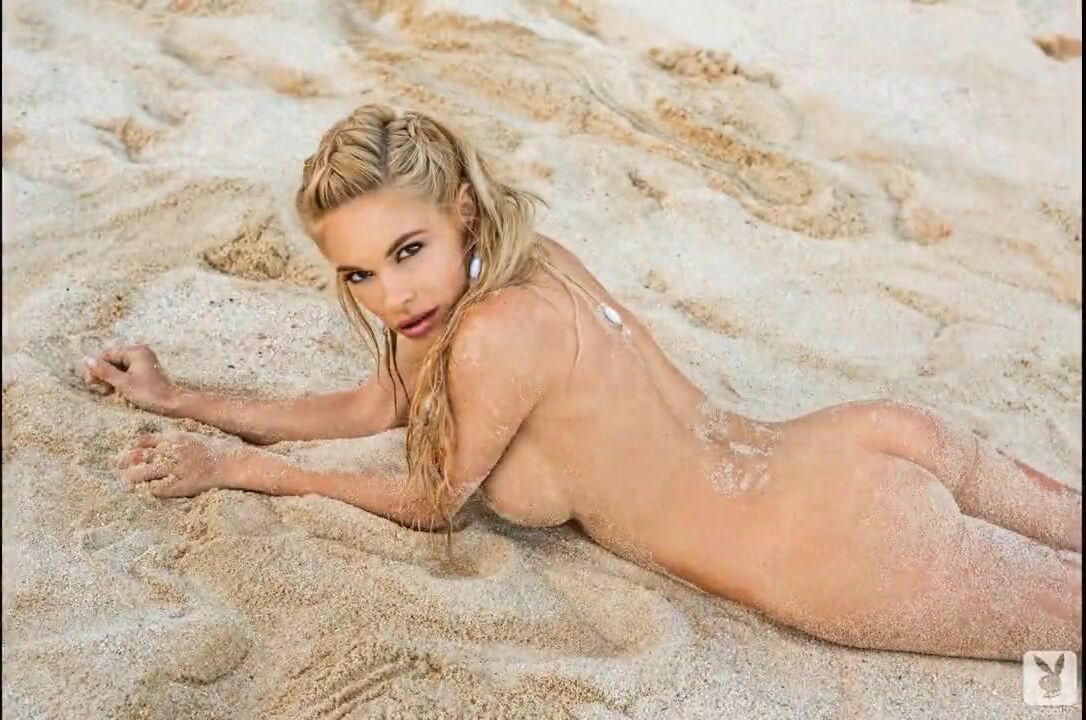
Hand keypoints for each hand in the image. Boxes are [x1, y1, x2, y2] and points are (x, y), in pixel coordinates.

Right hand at [85, 345, 178, 415]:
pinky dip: (121, 382)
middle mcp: (140, 353)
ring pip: (119, 368)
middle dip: (105, 375)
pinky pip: (127, 373)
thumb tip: (86, 360)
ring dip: (112, 380)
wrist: (173, 403)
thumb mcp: (123, 383)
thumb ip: (104, 371)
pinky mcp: (146, 372)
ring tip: (109, 393)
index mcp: (135, 352)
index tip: (91, 383)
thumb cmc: (149, 393)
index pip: (107, 355)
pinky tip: (118, 392)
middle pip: (113, 361)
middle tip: (102, 390)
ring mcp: (144, 362)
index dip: (97, 368)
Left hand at [118, 432, 240, 497]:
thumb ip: (174, 440)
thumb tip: (155, 445)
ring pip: (144, 473)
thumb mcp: (193, 437)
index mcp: (175, 439)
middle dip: (126, 461)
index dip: (133, 447)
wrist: (233, 463)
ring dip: (132, 477)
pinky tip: (143, 491)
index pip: (144, 441)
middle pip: (140, 456)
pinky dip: (148, 489)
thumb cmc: (215, 450)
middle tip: (118, 466)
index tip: (127, 452)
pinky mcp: (181, 485)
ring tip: (127, 480)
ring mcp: (176, 469)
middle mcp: (172, 452)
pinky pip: (158, 489)